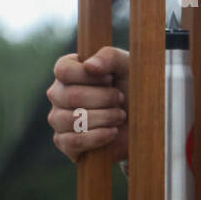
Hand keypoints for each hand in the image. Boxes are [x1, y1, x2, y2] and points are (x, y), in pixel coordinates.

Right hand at [46, 46, 129, 163]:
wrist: (142, 119)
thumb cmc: (131, 86)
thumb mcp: (127, 66)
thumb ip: (110, 57)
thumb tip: (89, 66)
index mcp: (67, 71)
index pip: (63, 71)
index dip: (90, 77)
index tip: (111, 79)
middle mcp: (58, 94)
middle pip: (69, 96)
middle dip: (103, 98)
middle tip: (120, 99)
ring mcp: (58, 118)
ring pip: (71, 119)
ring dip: (103, 117)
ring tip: (120, 115)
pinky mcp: (65, 142)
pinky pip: (71, 142)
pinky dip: (96, 137)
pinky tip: (113, 132)